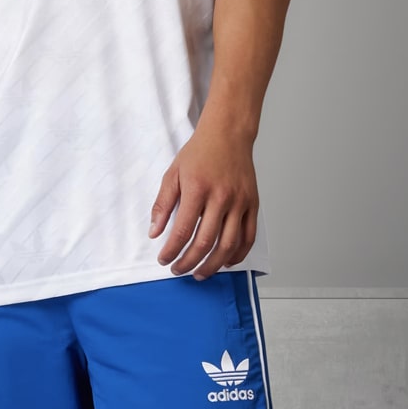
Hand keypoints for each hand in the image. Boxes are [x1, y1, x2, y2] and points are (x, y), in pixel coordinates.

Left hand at [148, 115, 258, 279]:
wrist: (228, 134)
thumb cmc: (199, 152)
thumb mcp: (173, 173)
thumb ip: (163, 204)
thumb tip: (154, 232)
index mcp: (197, 188)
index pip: (183, 230)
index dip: (172, 250)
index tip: (164, 259)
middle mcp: (221, 197)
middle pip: (205, 242)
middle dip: (189, 262)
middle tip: (178, 270)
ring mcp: (239, 202)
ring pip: (228, 245)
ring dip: (213, 265)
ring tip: (199, 273)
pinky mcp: (253, 204)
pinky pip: (248, 237)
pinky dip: (238, 254)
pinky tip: (225, 261)